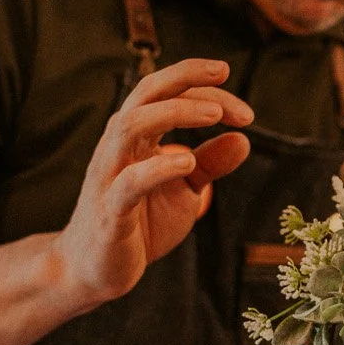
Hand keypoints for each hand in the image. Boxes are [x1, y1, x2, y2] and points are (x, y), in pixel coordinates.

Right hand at [52, 58, 252, 308]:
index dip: (206, 91)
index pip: (167, 93)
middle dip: (185, 77)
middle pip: (145, 93)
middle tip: (224, 74)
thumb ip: (209, 165)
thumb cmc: (140, 225)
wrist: (96, 270)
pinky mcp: (109, 210)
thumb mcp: (183, 192)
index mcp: (137, 137)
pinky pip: (128, 182)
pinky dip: (158, 168)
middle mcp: (119, 146)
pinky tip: (187, 163)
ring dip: (174, 112)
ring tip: (214, 115)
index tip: (246, 111)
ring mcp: (110, 175)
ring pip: (130, 125)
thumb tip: (243, 139)